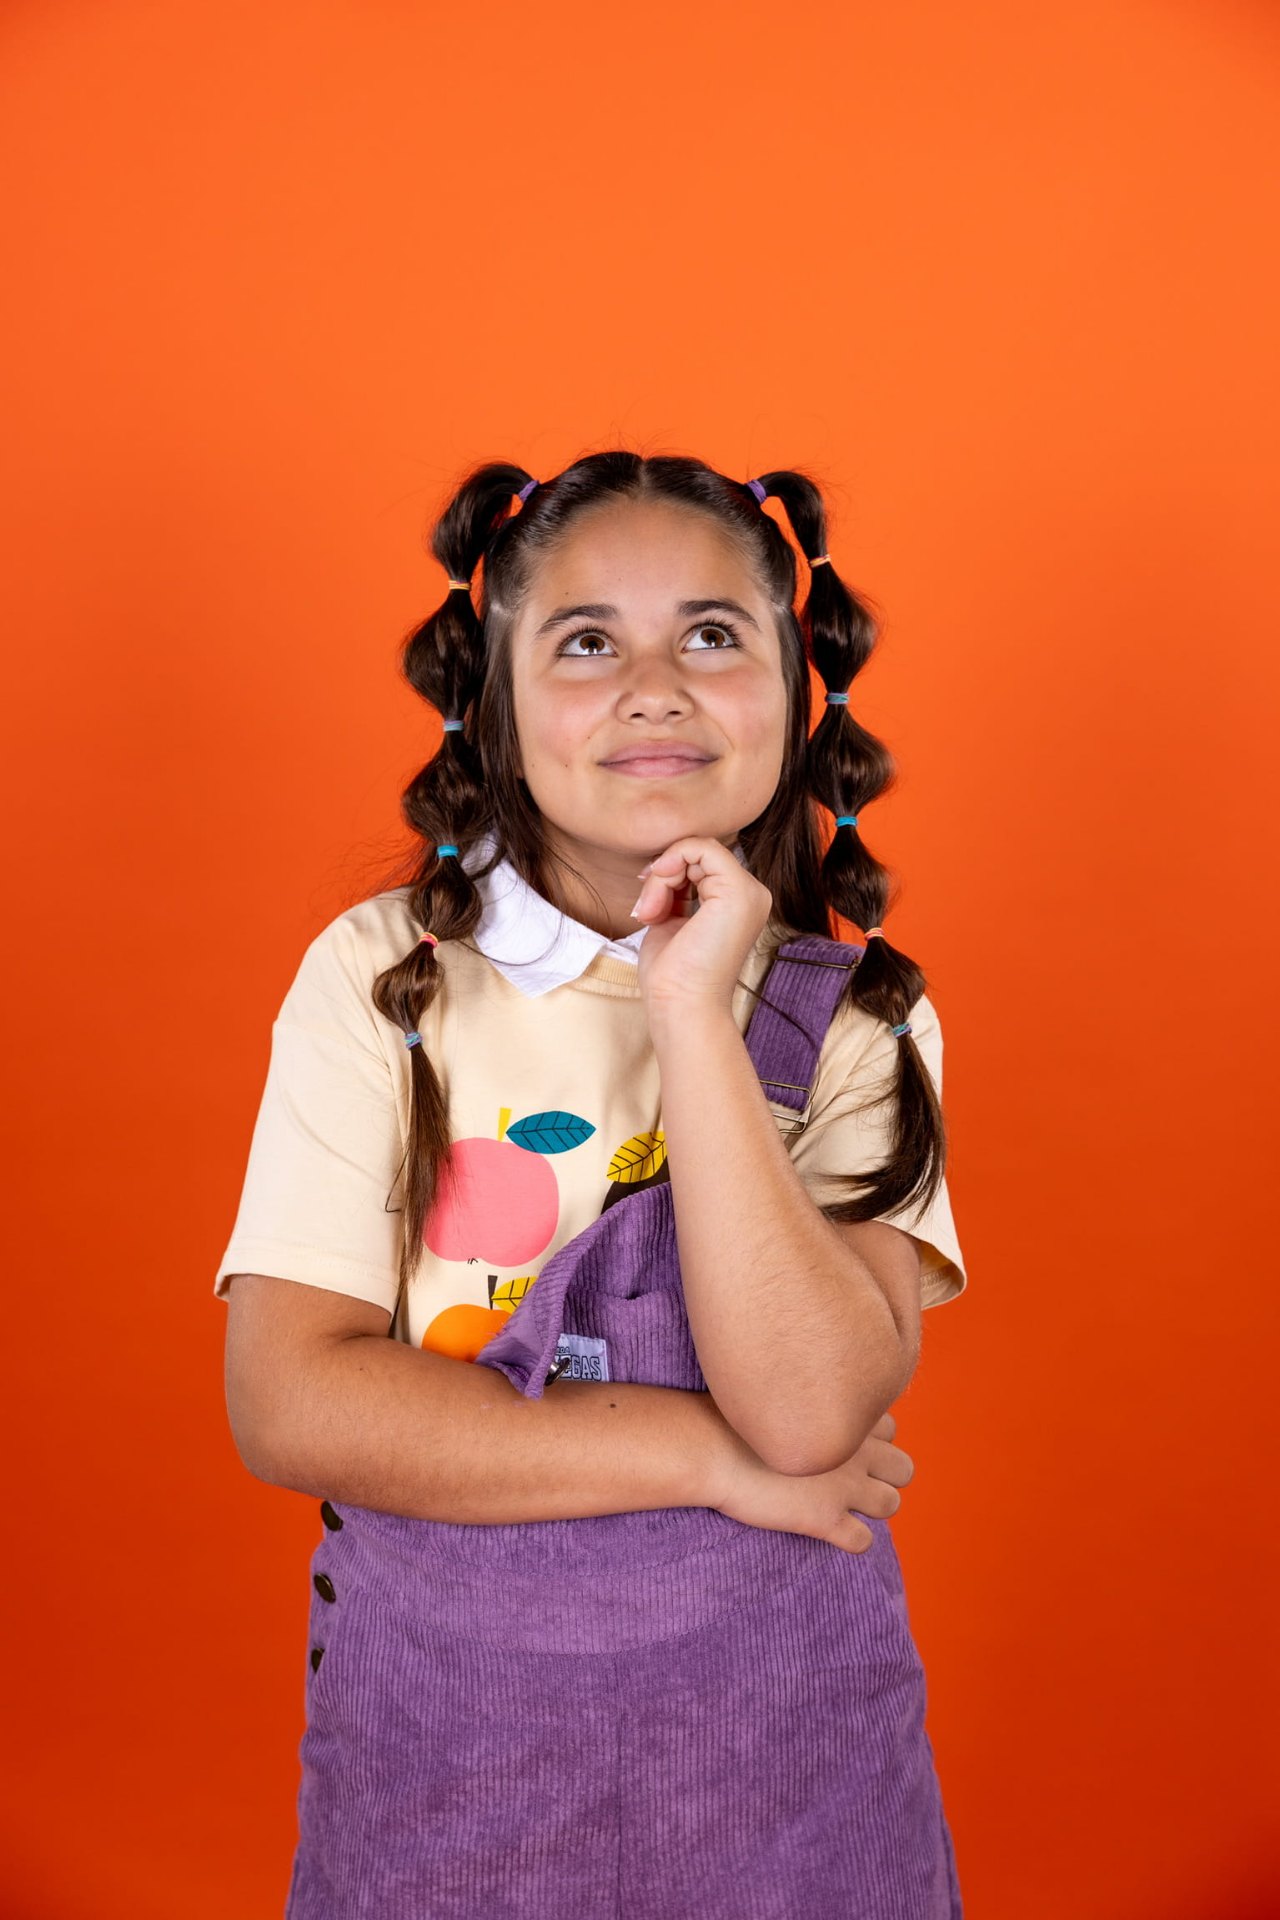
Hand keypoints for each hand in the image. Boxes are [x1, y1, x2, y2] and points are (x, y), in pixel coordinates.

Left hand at [631, 836, 773, 1014]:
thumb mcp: (672, 919)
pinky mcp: (738, 892)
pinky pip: (699, 848)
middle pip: (698, 854)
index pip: (701, 862)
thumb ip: (675, 890)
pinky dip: (668, 866)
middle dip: (662, 875)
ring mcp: (749, 892)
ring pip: (696, 850)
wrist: (682, 1006)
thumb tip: (661, 862)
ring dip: (661, 876)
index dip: (668, 872)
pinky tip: (658, 899)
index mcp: (738, 902)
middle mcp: (751, 895)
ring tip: (650, 913)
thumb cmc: (674, 975)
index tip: (646, 904)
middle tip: (646, 910)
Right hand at [709, 1408, 914, 1555]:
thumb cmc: (730, 1414)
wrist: (708, 1446)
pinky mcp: (824, 1519)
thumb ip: (806, 1403)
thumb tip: (804, 1407)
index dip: (870, 1440)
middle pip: (903, 1469)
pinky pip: (862, 1541)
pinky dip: (851, 1540)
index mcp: (845, 1415)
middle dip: (884, 1476)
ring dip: (871, 1508)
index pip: (890, 1429)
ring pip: (891, 1504)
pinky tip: (826, 1530)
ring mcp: (843, 1486)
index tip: (843, 1446)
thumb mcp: (778, 1394)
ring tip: (840, 1506)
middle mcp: (855, 1450)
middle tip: (849, 1481)